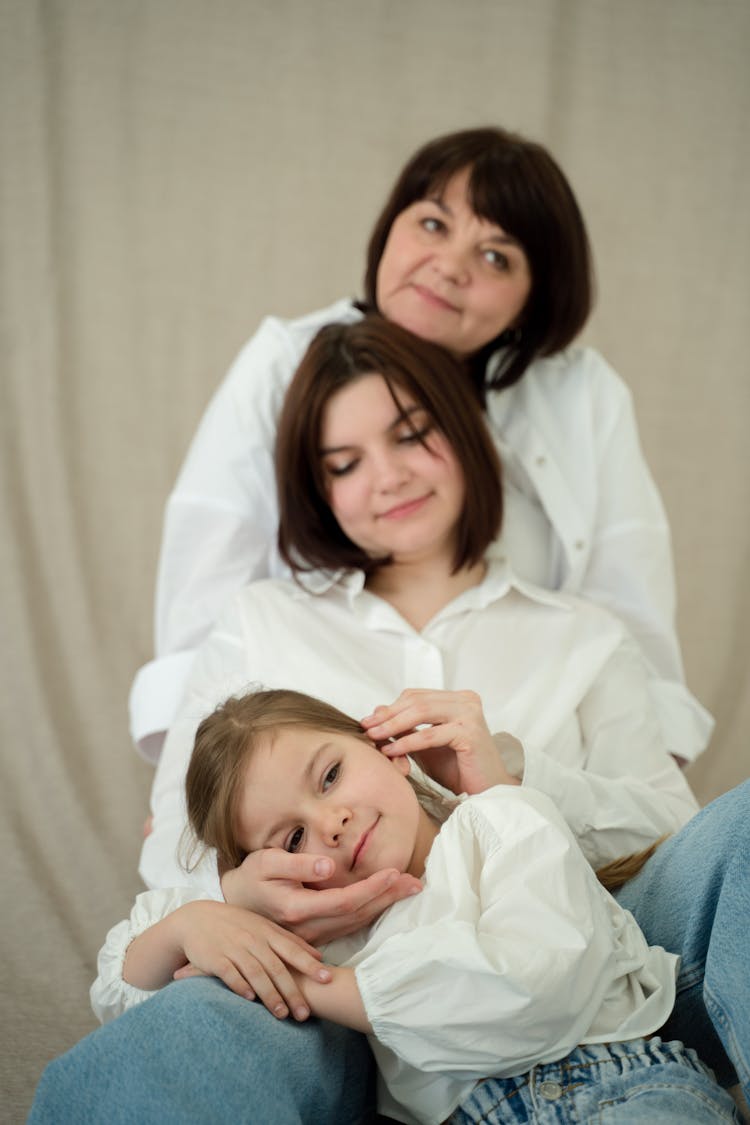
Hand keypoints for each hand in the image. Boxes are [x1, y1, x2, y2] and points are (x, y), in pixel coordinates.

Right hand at [169, 900, 328, 1019]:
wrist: (198, 919)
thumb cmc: (237, 925)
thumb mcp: (263, 926)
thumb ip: (288, 941)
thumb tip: (317, 955)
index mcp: (267, 931)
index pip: (292, 949)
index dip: (309, 964)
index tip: (327, 978)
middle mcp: (253, 940)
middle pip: (277, 967)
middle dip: (292, 991)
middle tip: (305, 1013)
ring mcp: (234, 948)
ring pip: (256, 973)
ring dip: (270, 994)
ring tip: (282, 1014)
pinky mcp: (215, 958)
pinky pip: (230, 973)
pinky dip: (240, 985)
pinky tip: (249, 999)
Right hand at [221, 850, 421, 944]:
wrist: (231, 910)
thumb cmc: (249, 879)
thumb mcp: (266, 863)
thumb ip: (297, 866)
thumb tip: (327, 866)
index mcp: (298, 910)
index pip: (346, 900)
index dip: (372, 887)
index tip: (395, 873)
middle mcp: (308, 929)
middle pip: (357, 915)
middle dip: (388, 898)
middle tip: (416, 884)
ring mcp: (312, 937)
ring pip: (356, 924)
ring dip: (383, 907)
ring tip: (407, 890)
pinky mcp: (314, 938)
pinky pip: (349, 927)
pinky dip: (370, 914)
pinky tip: (384, 904)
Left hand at [361, 688, 521, 794]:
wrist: (487, 791)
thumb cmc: (458, 769)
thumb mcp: (425, 745)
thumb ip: (405, 727)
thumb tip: (376, 711)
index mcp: (458, 699)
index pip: (416, 695)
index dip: (390, 707)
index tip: (368, 721)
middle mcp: (466, 700)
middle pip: (417, 701)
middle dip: (388, 715)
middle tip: (366, 728)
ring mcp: (470, 714)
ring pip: (422, 712)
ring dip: (393, 725)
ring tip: (374, 737)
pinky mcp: (470, 733)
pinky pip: (430, 734)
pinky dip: (407, 742)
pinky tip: (391, 750)